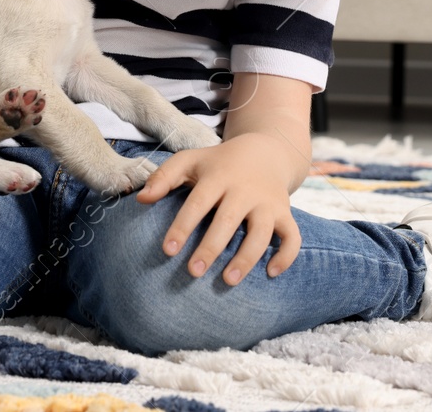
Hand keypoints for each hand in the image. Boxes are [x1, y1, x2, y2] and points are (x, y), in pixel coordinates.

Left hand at [135, 131, 303, 285]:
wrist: (264, 151)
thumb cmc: (218, 163)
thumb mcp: (190, 161)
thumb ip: (164, 177)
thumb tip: (139, 199)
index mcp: (218, 176)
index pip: (198, 202)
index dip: (183, 226)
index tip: (168, 250)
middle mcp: (244, 190)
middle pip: (228, 220)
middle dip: (211, 247)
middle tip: (193, 272)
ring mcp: (267, 202)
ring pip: (262, 232)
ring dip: (247, 257)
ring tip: (229, 281)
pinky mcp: (285, 213)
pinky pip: (292, 236)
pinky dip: (286, 256)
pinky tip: (270, 273)